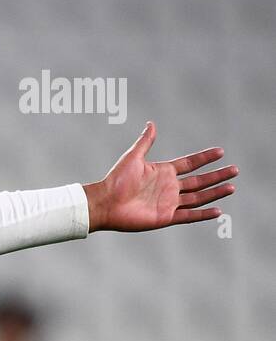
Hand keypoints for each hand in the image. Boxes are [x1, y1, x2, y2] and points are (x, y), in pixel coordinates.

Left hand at [83, 121, 237, 232]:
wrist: (105, 202)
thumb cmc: (116, 180)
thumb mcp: (133, 157)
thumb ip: (145, 141)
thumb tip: (151, 123)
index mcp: (163, 172)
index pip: (190, 164)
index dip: (205, 158)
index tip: (220, 152)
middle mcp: (168, 187)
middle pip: (199, 181)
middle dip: (217, 176)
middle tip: (235, 170)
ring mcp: (168, 202)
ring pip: (198, 197)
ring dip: (215, 192)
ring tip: (232, 187)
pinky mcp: (165, 217)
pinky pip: (189, 215)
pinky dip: (203, 214)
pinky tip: (218, 210)